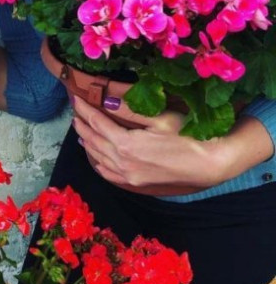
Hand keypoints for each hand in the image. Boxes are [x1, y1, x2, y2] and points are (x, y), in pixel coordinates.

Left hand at [72, 96, 273, 195]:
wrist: (207, 164)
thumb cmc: (187, 136)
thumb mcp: (159, 117)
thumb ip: (129, 110)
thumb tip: (106, 102)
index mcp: (125, 144)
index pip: (97, 123)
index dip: (85, 110)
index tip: (76, 99)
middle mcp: (122, 163)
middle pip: (94, 141)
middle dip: (82, 125)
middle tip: (75, 112)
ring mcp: (128, 176)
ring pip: (98, 158)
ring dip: (87, 143)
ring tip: (81, 130)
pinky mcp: (135, 184)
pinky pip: (108, 174)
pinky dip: (98, 163)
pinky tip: (95, 158)